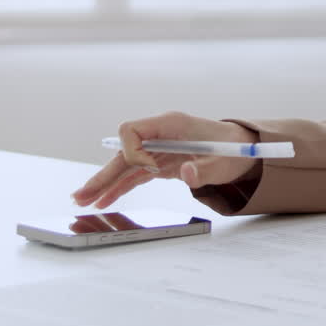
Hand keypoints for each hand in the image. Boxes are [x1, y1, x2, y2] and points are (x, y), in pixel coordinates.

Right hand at [71, 112, 259, 208]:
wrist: (243, 148)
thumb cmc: (234, 150)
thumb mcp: (224, 162)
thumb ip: (204, 169)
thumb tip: (186, 173)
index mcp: (170, 124)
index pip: (131, 129)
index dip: (132, 151)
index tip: (150, 169)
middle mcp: (158, 134)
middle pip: (121, 152)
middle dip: (103, 174)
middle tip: (82, 195)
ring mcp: (157, 148)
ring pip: (124, 165)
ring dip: (104, 183)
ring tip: (84, 201)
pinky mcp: (160, 162)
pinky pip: (134, 174)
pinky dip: (120, 187)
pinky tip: (105, 200)